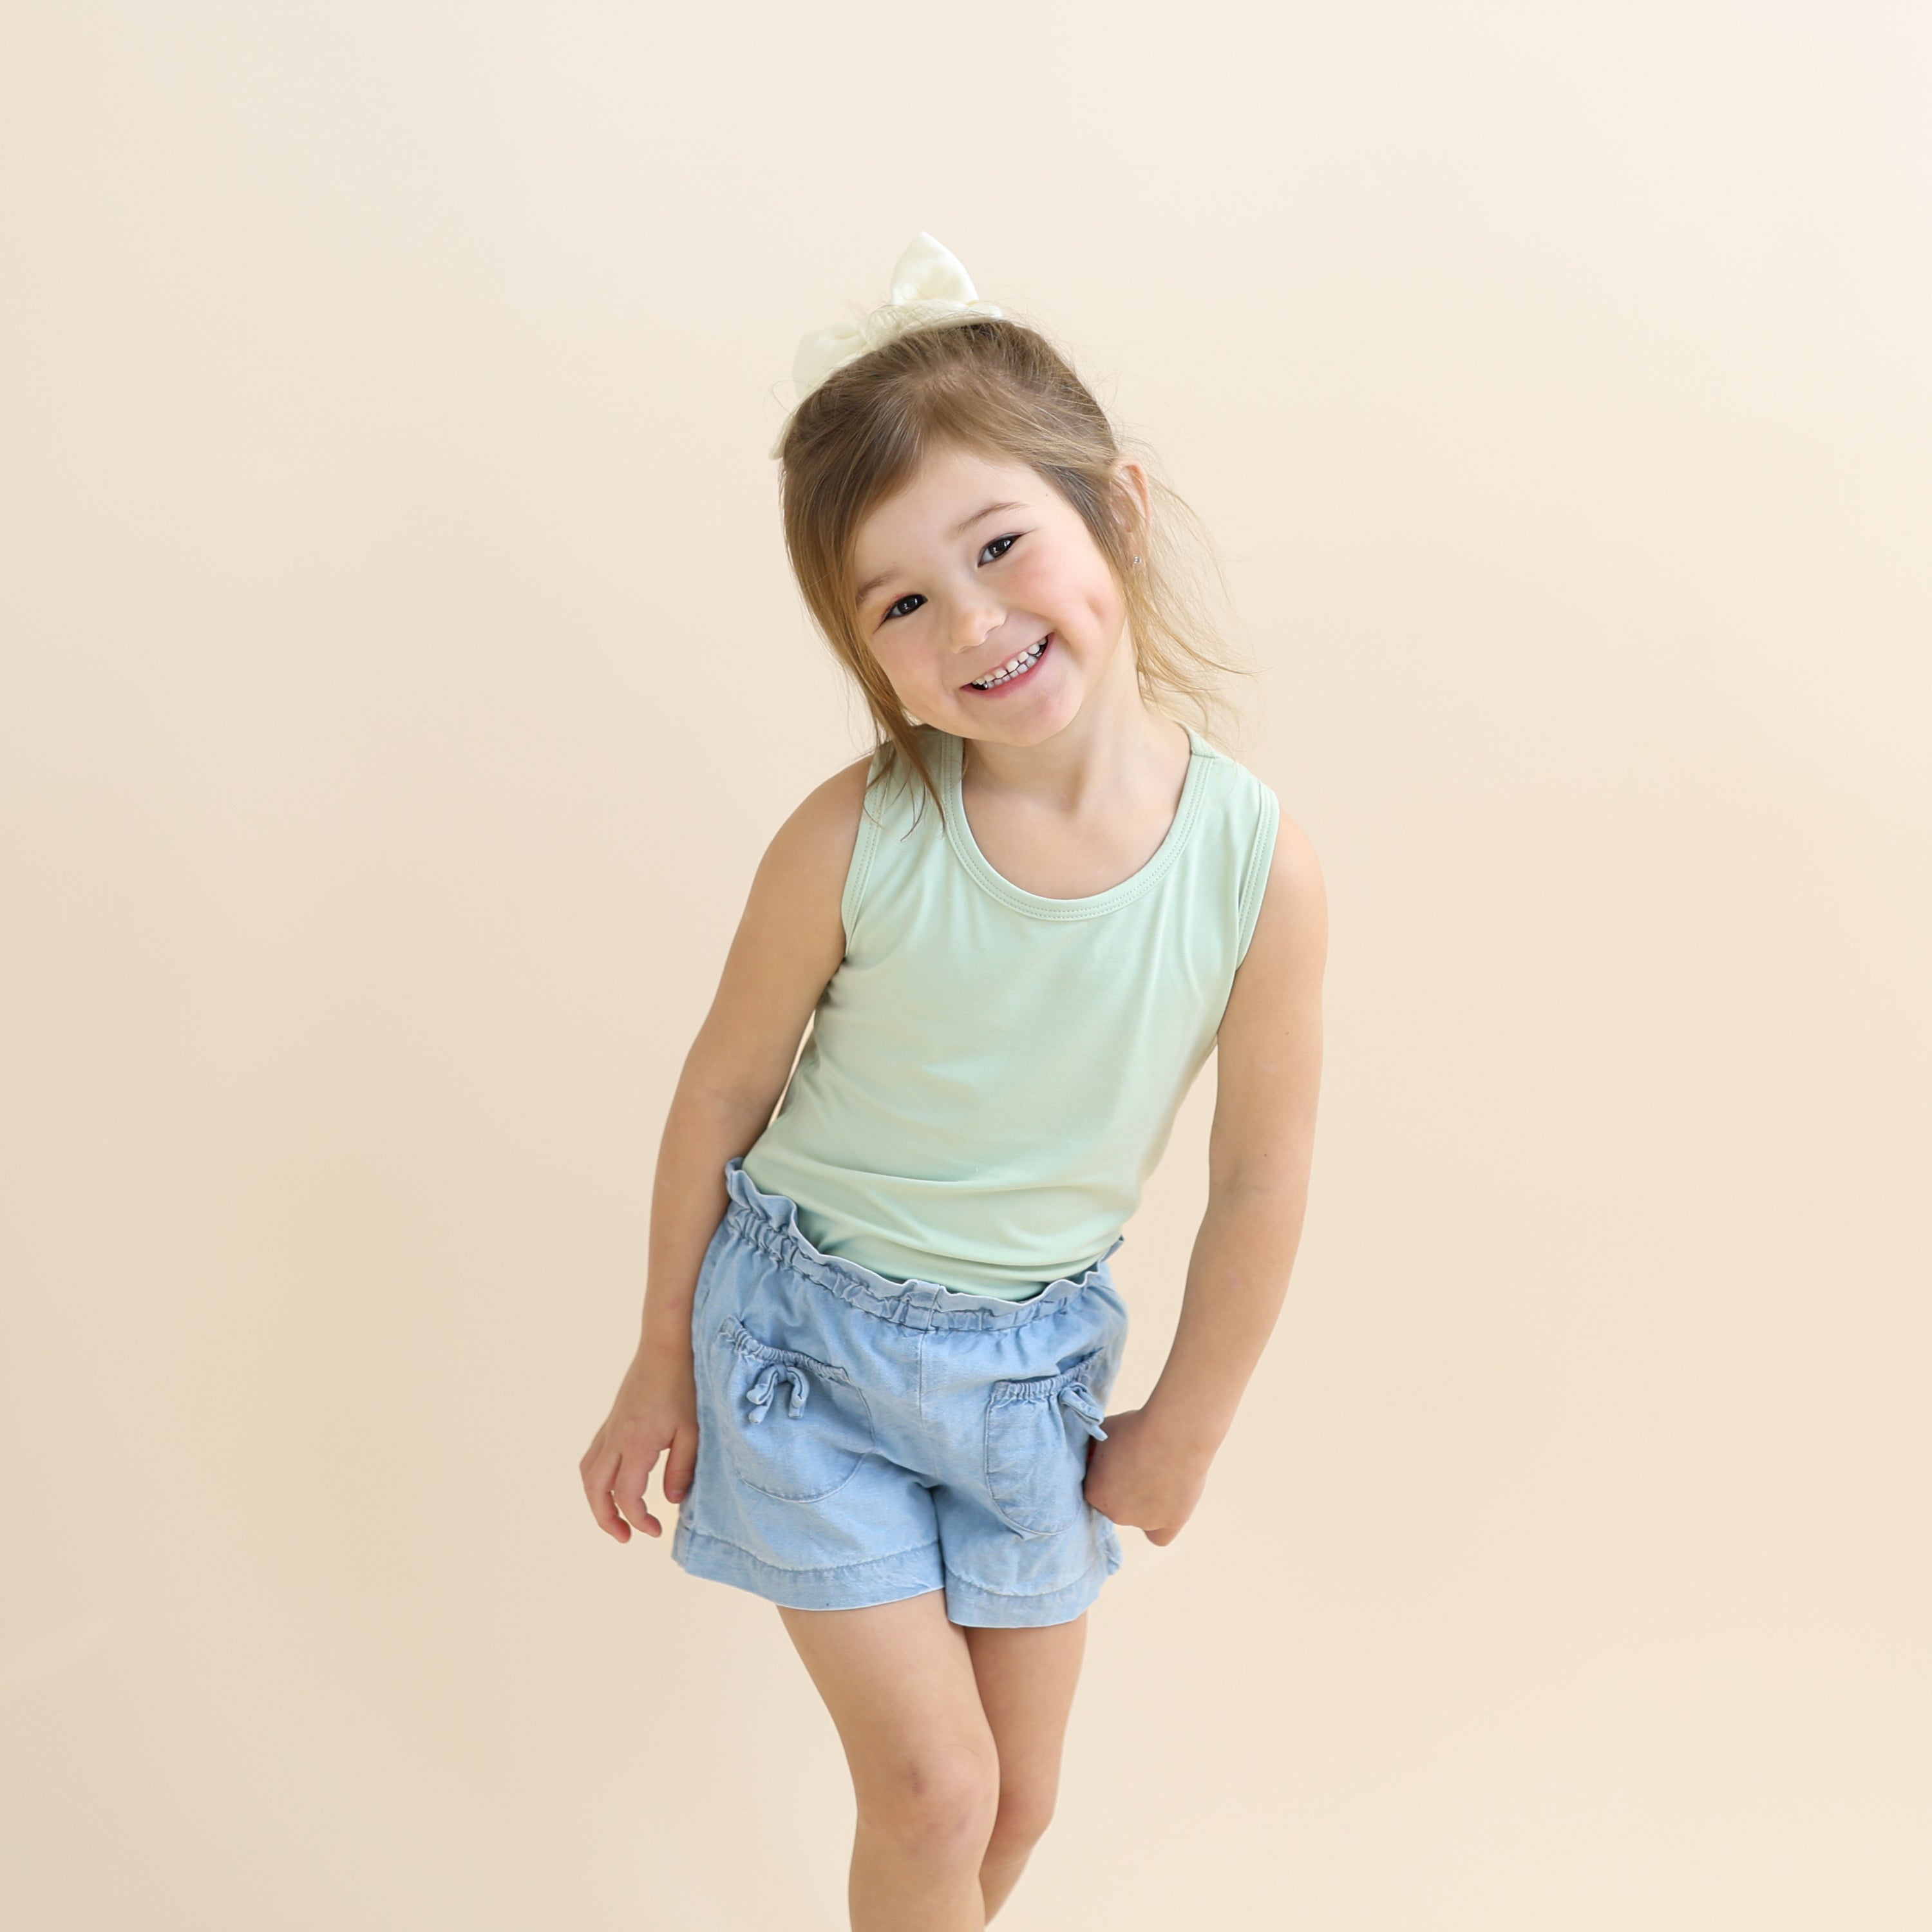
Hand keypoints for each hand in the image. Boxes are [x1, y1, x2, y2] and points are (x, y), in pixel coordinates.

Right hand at [579, 1349, 698, 1542]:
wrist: (668, 1344)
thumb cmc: (685, 1384)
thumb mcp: (693, 1431)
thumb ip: (682, 1469)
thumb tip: (671, 1501)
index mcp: (636, 1444)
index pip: (627, 1496)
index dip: (639, 1520)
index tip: (657, 1531)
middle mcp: (615, 1437)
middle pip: (595, 1489)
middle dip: (605, 1518)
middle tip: (625, 1537)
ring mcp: (610, 1426)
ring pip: (588, 1472)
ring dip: (596, 1499)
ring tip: (616, 1517)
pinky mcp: (613, 1418)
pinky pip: (593, 1455)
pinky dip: (597, 1477)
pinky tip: (615, 1483)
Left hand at [1080, 1405, 1213, 1546]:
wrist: (1173, 1433)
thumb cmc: (1137, 1427)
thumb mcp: (1104, 1432)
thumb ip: (1095, 1449)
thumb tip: (1093, 1452)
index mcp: (1094, 1492)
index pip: (1097, 1488)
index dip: (1109, 1473)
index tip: (1123, 1458)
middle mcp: (1116, 1513)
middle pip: (1118, 1505)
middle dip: (1126, 1488)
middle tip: (1142, 1464)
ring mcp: (1143, 1521)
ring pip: (1139, 1518)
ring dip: (1145, 1502)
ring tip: (1160, 1473)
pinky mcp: (1170, 1523)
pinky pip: (1159, 1537)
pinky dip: (1162, 1525)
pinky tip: (1166, 1507)